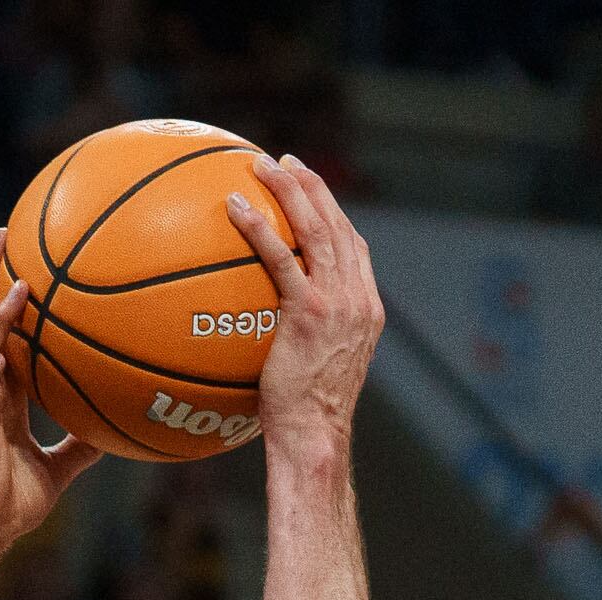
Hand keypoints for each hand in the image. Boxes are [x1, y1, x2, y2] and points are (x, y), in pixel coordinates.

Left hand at [230, 154, 383, 448]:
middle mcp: (358, 297)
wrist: (316, 437)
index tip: (310, 190)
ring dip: (289, 190)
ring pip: (316, 230)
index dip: (332, 212)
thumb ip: (303, 341)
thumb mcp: (312, 371)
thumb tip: (269, 334)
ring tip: (261, 166)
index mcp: (365, 307)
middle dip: (311, 186)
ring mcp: (337, 302)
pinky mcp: (309, 313)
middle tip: (284, 161)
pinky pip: (282, 259)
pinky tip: (235, 208)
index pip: (352, 247)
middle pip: (337, 224)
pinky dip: (260, 228)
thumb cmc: (304, 418)